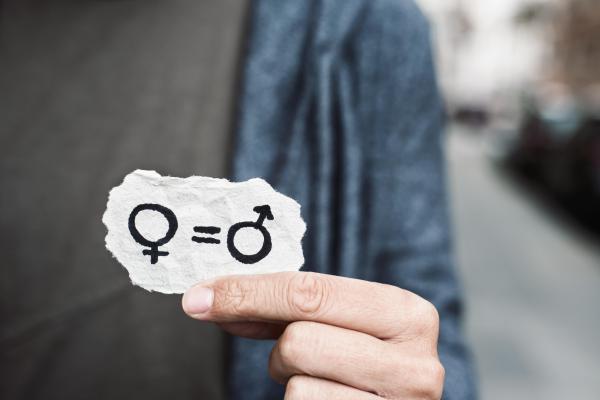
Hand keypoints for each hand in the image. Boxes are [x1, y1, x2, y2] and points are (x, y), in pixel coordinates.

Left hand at [182, 272, 443, 398]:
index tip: (200, 298)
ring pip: (297, 386)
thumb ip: (284, 308)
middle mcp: (416, 364)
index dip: (246, 293)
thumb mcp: (336, 324)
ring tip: (320, 383)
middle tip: (292, 357)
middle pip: (299, 340)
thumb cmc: (357, 364)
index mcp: (407, 314)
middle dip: (281, 349)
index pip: (310, 292)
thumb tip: (209, 298)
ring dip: (292, 384)